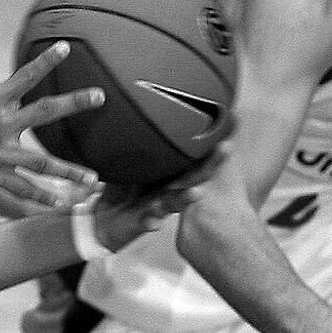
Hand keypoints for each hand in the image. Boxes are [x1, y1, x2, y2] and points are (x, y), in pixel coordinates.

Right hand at [0, 31, 102, 203]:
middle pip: (46, 111)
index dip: (47, 61)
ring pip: (43, 163)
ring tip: (93, 179)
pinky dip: (42, 198)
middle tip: (100, 95)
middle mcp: (1, 125)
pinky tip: (61, 205)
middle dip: (75, 103)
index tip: (67, 48)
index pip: (25, 76)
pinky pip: (22, 189)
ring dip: (69, 171)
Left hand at [88, 144, 227, 248]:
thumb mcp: (128, 161)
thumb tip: (139, 110)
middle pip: (193, 178)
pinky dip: (152, 221)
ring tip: (197, 192)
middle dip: (209, 165)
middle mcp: (167, 190)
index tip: (224, 131)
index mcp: (167, 174)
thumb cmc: (120, 189)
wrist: (104, 220)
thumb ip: (136, 144)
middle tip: (226, 150)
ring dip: (186, 197)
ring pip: (175, 202)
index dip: (208, 148)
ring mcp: (158, 207)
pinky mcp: (143, 223)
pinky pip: (149, 222)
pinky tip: (153, 222)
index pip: (191, 159)